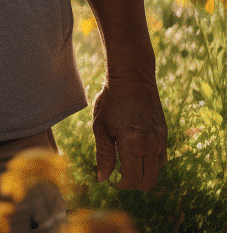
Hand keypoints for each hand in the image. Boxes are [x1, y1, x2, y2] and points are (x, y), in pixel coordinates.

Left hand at [91, 75, 166, 190]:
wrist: (133, 80)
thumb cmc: (111, 101)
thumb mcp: (100, 127)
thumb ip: (104, 154)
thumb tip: (102, 178)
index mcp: (132, 144)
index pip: (132, 178)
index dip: (121, 185)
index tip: (112, 181)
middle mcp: (150, 145)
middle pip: (148, 181)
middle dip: (134, 184)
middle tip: (119, 178)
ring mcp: (160, 140)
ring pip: (157, 171)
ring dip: (143, 175)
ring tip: (127, 166)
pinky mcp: (165, 135)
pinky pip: (161, 158)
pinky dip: (151, 163)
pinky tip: (138, 156)